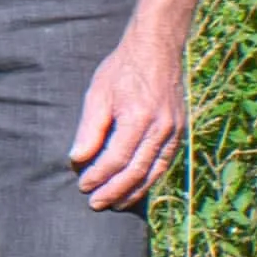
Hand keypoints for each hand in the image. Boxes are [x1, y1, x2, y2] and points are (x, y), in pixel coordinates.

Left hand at [68, 33, 188, 210]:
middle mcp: (161, 129)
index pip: (116, 158)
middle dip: (114, 191)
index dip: (98, 175)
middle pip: (136, 171)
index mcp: (138, 118)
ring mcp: (174, 131)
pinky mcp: (180, 132)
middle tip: (95, 204)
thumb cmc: (121, 70)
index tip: (82, 185)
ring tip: (115, 204)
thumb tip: (77, 159)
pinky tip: (136, 188)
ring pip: (154, 172)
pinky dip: (150, 178)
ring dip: (133, 191)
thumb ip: (89, 129)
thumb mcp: (97, 94)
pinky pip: (165, 162)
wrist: (156, 52)